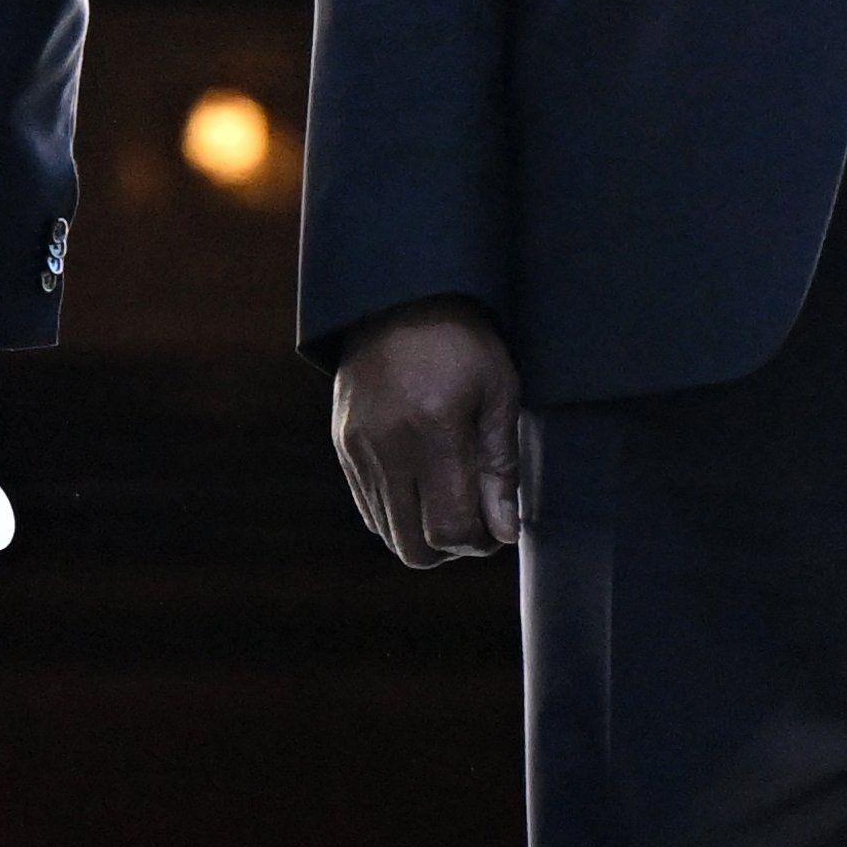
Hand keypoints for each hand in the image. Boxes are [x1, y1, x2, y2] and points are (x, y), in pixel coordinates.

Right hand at [331, 299, 525, 566]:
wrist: (397, 299)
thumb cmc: (462, 343)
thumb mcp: (498, 394)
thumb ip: (500, 468)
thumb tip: (503, 532)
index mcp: (433, 432)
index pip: (450, 528)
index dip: (480, 541)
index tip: (498, 523)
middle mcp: (388, 447)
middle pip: (414, 546)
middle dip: (451, 547)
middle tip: (475, 519)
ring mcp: (358, 450)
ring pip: (387, 532)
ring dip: (423, 533)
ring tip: (450, 500)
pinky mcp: (343, 447)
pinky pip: (368, 507)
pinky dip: (399, 514)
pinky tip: (423, 487)